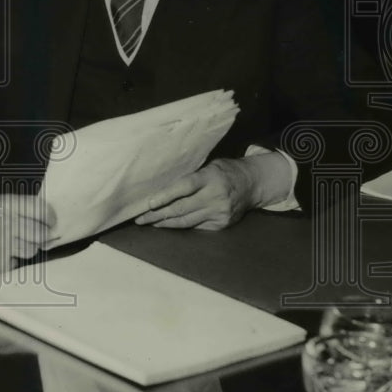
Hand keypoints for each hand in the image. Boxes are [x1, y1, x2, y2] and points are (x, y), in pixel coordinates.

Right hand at [0, 193, 54, 278]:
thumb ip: (10, 207)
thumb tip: (36, 215)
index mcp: (3, 204)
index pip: (42, 210)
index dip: (49, 217)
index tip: (51, 221)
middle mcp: (7, 223)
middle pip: (42, 233)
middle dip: (41, 235)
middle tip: (37, 235)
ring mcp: (5, 245)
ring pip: (32, 250)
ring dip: (26, 248)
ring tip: (9, 244)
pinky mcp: (0, 264)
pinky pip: (16, 263)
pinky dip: (11, 260)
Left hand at [135, 154, 286, 230]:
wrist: (253, 183)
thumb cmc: (224, 170)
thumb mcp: (209, 166)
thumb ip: (190, 176)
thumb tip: (161, 187)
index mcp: (210, 177)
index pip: (184, 187)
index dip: (165, 196)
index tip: (148, 203)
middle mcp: (215, 196)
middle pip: (181, 208)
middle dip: (157, 214)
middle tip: (139, 218)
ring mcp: (220, 212)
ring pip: (186, 221)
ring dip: (165, 223)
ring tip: (148, 222)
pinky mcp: (222, 224)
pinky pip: (196, 226)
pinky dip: (180, 225)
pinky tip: (167, 224)